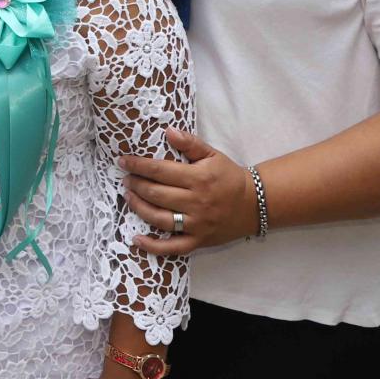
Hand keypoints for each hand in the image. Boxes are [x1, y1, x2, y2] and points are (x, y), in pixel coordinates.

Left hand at [121, 128, 258, 255]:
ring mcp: (197, 224)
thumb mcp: (213, 155)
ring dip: (139, 208)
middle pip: (156, 194)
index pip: (160, 171)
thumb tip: (168, 131)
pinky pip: (173, 248)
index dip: (138, 166)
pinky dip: (153, 246)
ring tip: (129, 197)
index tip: (123, 161)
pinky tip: (137, 239)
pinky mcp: (199, 241)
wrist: (255, 204)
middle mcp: (196, 202)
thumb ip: (190, 143)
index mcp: (198, 178)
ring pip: (160, 219)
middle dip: (136, 185)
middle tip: (126, 179)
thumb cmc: (229, 177)